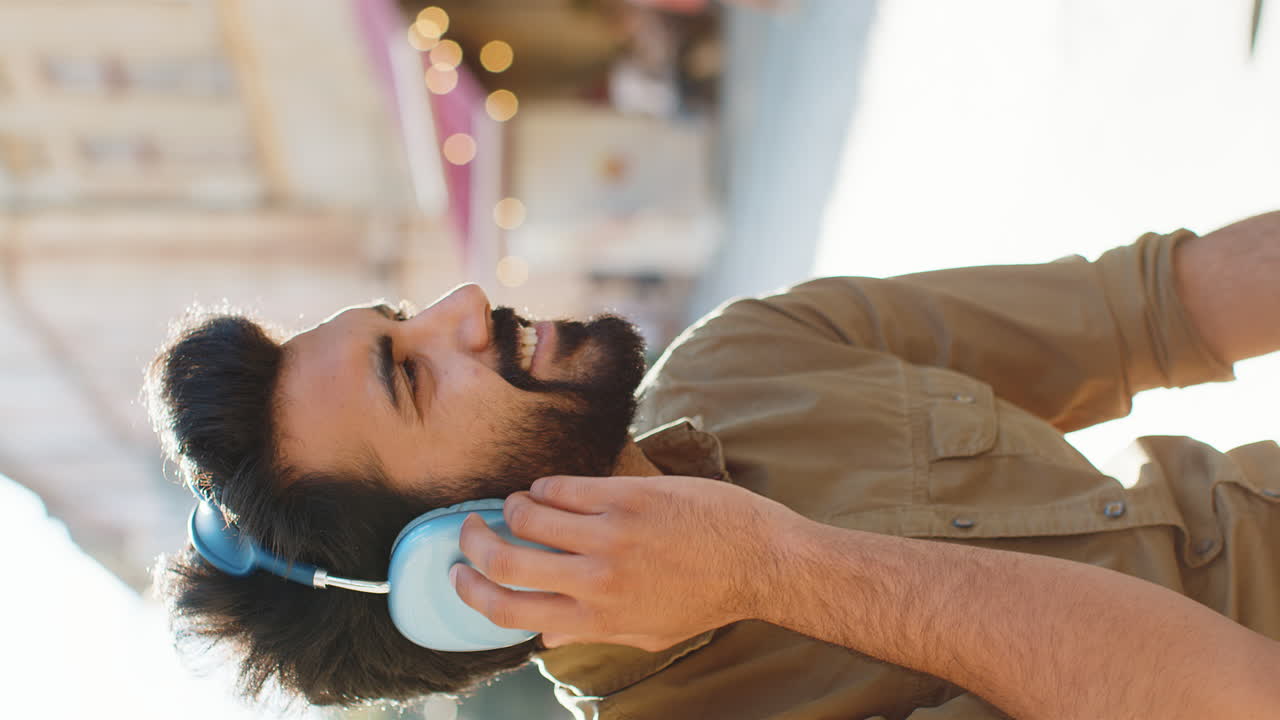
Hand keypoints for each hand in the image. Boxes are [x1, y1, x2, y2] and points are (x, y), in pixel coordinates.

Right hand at [451, 474, 801, 651]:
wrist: (761, 561)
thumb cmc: (706, 598)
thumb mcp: (647, 633)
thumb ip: (593, 632)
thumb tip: (545, 634)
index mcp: (597, 618)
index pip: (510, 611)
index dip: (471, 590)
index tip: (458, 572)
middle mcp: (597, 580)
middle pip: (505, 561)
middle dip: (475, 541)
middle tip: (472, 527)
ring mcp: (611, 536)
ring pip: (529, 514)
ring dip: (513, 506)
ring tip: (520, 503)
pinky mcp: (628, 497)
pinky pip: (563, 486)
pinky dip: (546, 486)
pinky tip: (551, 487)